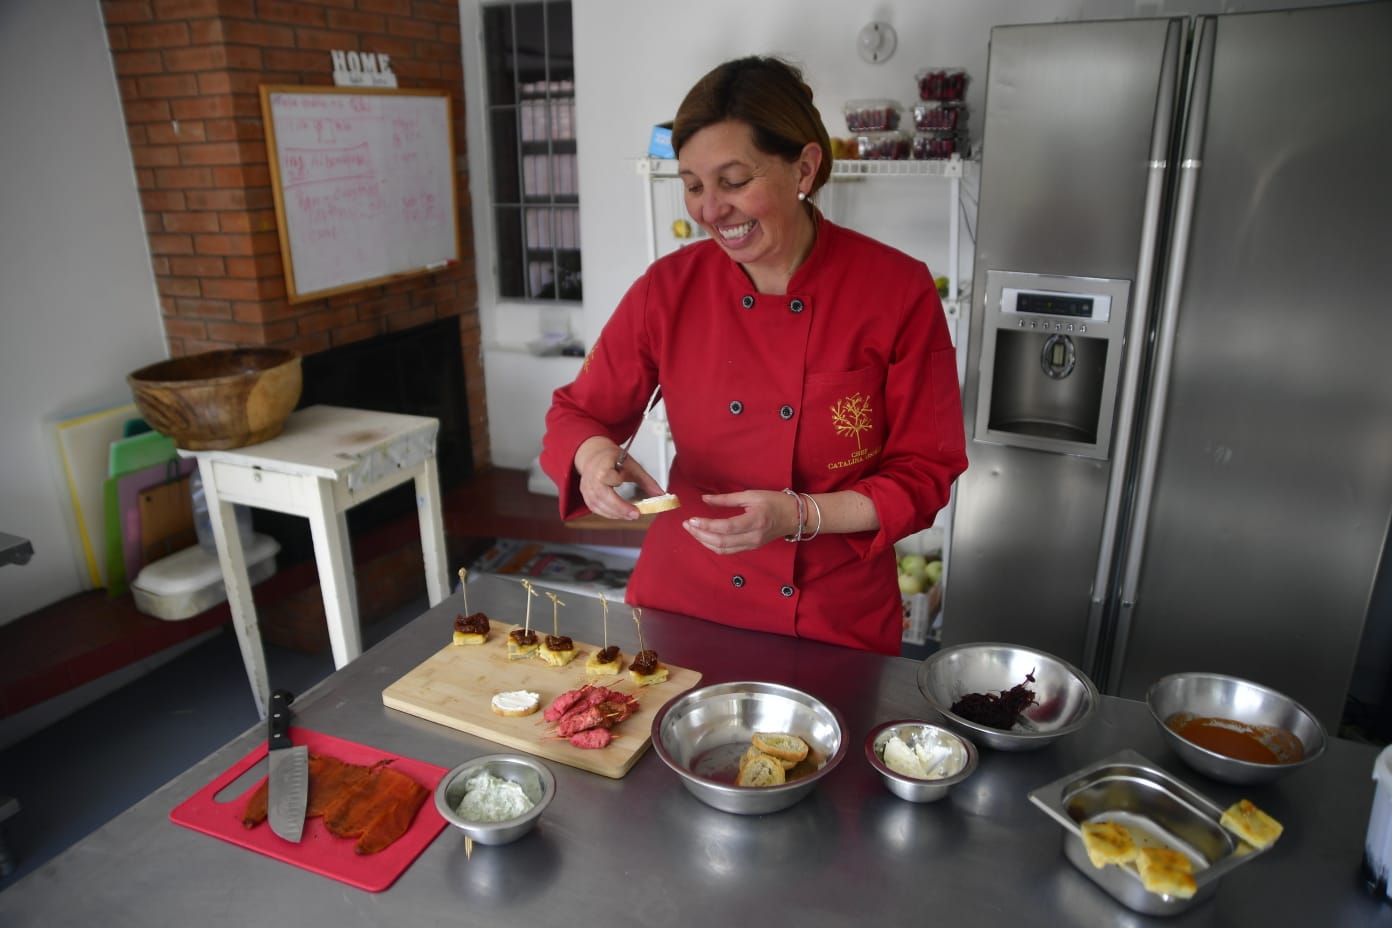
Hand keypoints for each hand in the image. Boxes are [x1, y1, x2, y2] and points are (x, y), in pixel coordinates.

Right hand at [574, 436, 664, 519]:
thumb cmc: (612, 458)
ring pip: (598, 505)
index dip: (616, 480)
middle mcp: (591, 478)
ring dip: (615, 513)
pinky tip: (619, 514)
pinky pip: (595, 508)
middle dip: (619, 507)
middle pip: (602, 496)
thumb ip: (647, 481)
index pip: (606, 476)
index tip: (624, 483)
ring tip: (630, 515)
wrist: (594, 455)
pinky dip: (608, 513)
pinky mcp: (586, 496)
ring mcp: (586, 488)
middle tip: (635, 514)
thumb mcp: (632, 465)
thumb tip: (661, 495)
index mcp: (602, 466)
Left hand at [682, 490, 796, 553]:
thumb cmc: (775, 501)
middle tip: (688, 525)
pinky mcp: (751, 548)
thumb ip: (726, 499)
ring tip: (693, 531)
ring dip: (704, 542)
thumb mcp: (751, 495)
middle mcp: (753, 536)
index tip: (692, 519)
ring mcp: (752, 544)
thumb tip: (704, 499)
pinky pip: (729, 550)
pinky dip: (714, 546)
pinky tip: (705, 538)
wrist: (795, 516)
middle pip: (721, 542)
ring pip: (723, 549)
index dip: (706, 525)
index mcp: (755, 520)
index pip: (726, 527)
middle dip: (700, 535)